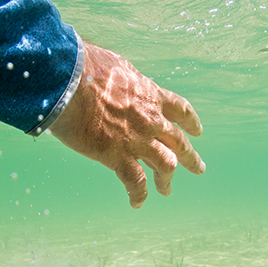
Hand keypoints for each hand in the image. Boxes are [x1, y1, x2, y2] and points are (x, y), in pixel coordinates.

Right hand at [48, 43, 204, 207]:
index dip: (190, 122)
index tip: (198, 131)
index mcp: (150, 94)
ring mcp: (137, 140)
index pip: (179, 109)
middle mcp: (150, 119)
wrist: (68, 82)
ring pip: (165, 165)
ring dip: (166, 180)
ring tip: (167, 190)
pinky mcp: (117, 156)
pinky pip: (135, 182)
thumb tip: (114, 74)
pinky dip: (138, 194)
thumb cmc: (84, 66)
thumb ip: (122, 76)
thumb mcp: (113, 63)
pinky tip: (137, 203)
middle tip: (199, 168)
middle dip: (190, 157)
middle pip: (178, 142)